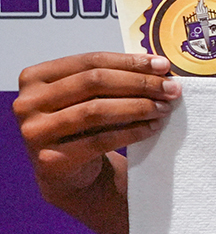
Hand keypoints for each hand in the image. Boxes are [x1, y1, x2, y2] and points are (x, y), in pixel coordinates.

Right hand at [13, 52, 179, 233]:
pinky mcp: (51, 159)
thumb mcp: (88, 97)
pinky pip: (101, 140)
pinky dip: (132, 131)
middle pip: (94, 82)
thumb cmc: (81, 126)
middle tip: (171, 88)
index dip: (129, 61)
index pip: (89, 61)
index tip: (163, 65)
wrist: (65, 172)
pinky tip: (153, 127)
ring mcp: (35, 132)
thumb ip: (112, 78)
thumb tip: (159, 66)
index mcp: (34, 78)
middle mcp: (26, 103)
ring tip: (164, 108)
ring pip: (96, 110)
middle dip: (139, 83)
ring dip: (138, 107)